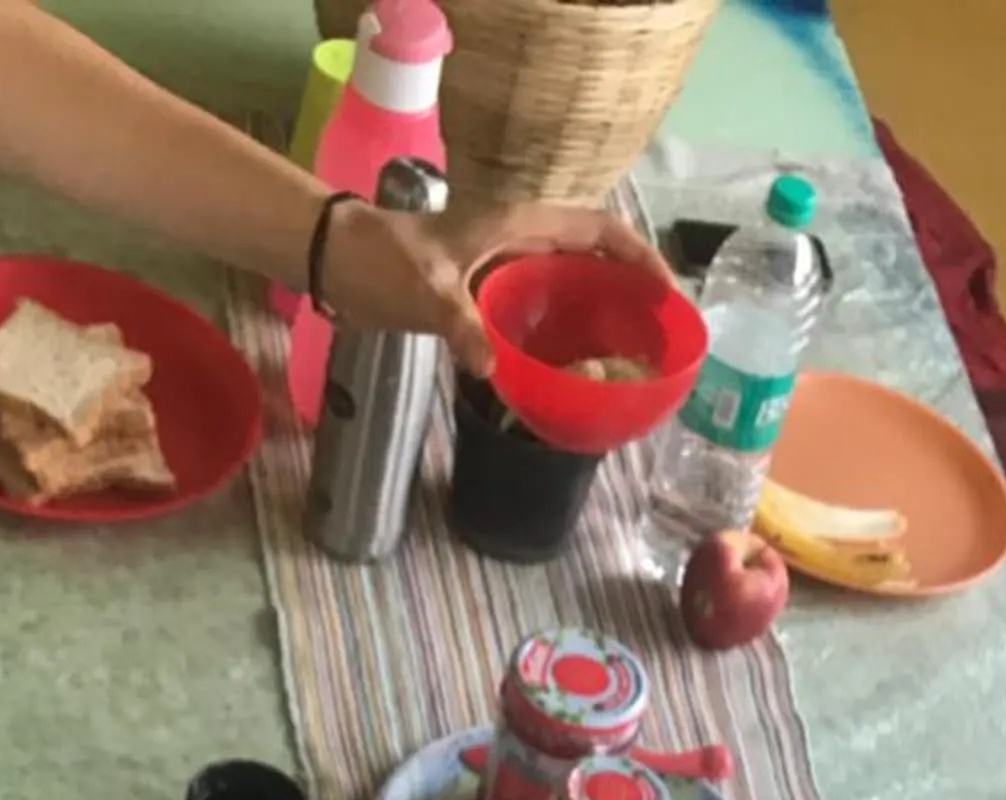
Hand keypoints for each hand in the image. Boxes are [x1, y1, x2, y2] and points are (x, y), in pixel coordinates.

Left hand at [320, 198, 670, 374]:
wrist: (340, 261)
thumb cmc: (383, 262)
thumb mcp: (423, 292)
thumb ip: (459, 326)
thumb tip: (492, 368)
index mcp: (519, 225)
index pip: (597, 229)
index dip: (636, 255)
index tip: (664, 292)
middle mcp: (522, 240)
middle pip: (595, 254)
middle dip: (631, 287)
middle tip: (658, 332)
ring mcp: (507, 266)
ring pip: (572, 280)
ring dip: (603, 309)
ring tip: (632, 351)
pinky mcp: (491, 290)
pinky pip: (544, 305)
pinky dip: (566, 329)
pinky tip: (575, 365)